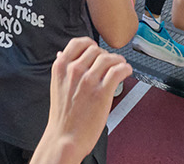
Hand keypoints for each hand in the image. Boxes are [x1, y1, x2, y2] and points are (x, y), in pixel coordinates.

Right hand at [37, 40, 130, 161]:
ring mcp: (89, 80)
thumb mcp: (56, 86)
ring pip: (108, 59)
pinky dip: (125, 68)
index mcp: (61, 67)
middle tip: (110, 62)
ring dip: (118, 60)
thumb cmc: (62, 117)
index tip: (96, 48)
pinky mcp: (102, 92)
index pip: (79, 43)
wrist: (65, 138)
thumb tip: (62, 55)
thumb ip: (62, 69)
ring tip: (122, 65)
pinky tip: (127, 71)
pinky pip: (118, 72)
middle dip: (105, 54)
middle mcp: (75, 70)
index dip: (90, 44)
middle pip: (96, 50)